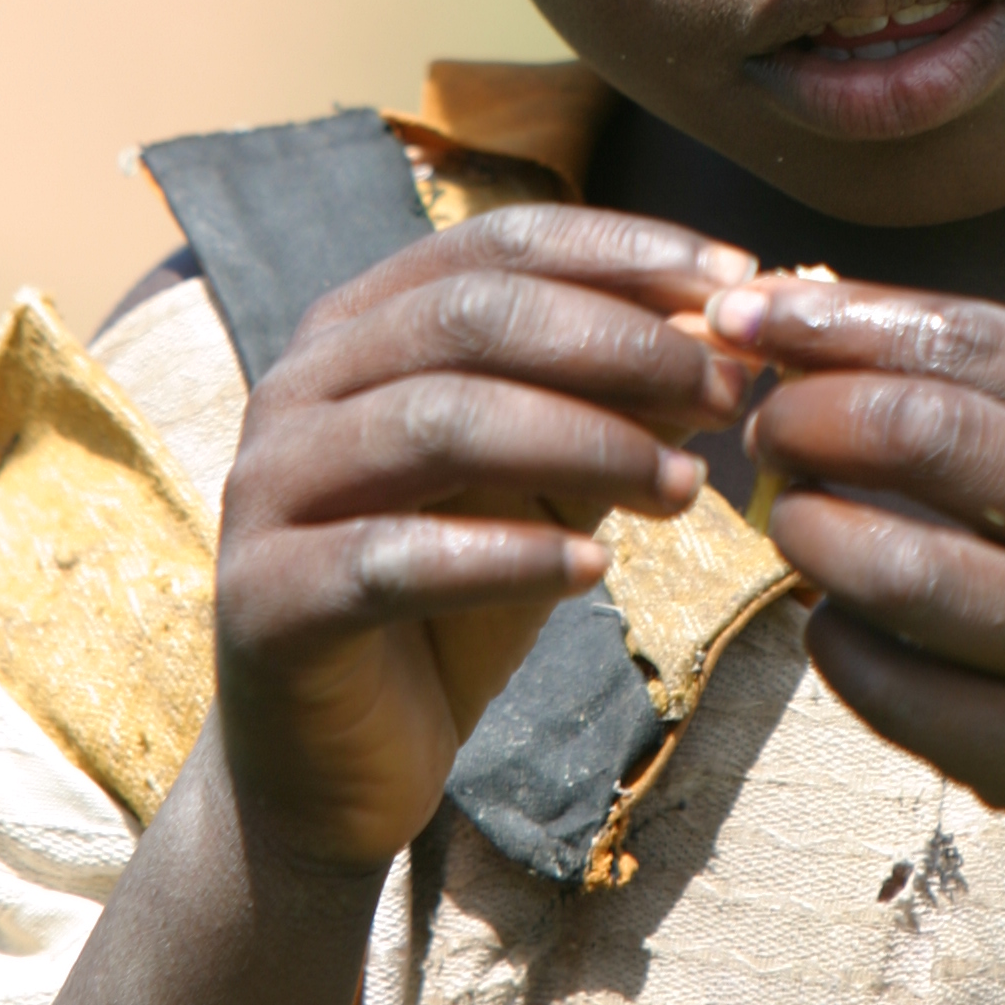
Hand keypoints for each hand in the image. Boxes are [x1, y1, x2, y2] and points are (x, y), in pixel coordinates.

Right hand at [215, 206, 754, 872]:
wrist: (339, 760)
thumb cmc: (452, 595)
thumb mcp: (551, 480)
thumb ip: (615, 403)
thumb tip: (729, 331)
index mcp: (360, 325)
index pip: (499, 244)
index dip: (623, 253)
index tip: (737, 280)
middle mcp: (299, 384)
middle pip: (471, 318)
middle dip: (619, 346)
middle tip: (728, 393)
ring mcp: (269, 489)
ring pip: (438, 423)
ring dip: (585, 442)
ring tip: (684, 487)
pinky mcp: (266, 600)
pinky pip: (393, 557)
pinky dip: (507, 555)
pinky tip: (595, 567)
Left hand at [708, 277, 1004, 863]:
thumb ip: (984, 389)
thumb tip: (800, 313)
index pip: (970, 338)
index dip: (841, 318)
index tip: (746, 313)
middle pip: (929, 434)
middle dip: (811, 415)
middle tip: (764, 427)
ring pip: (904, 570)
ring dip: (809, 533)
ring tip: (792, 522)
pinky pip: (901, 692)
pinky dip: (835, 644)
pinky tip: (832, 623)